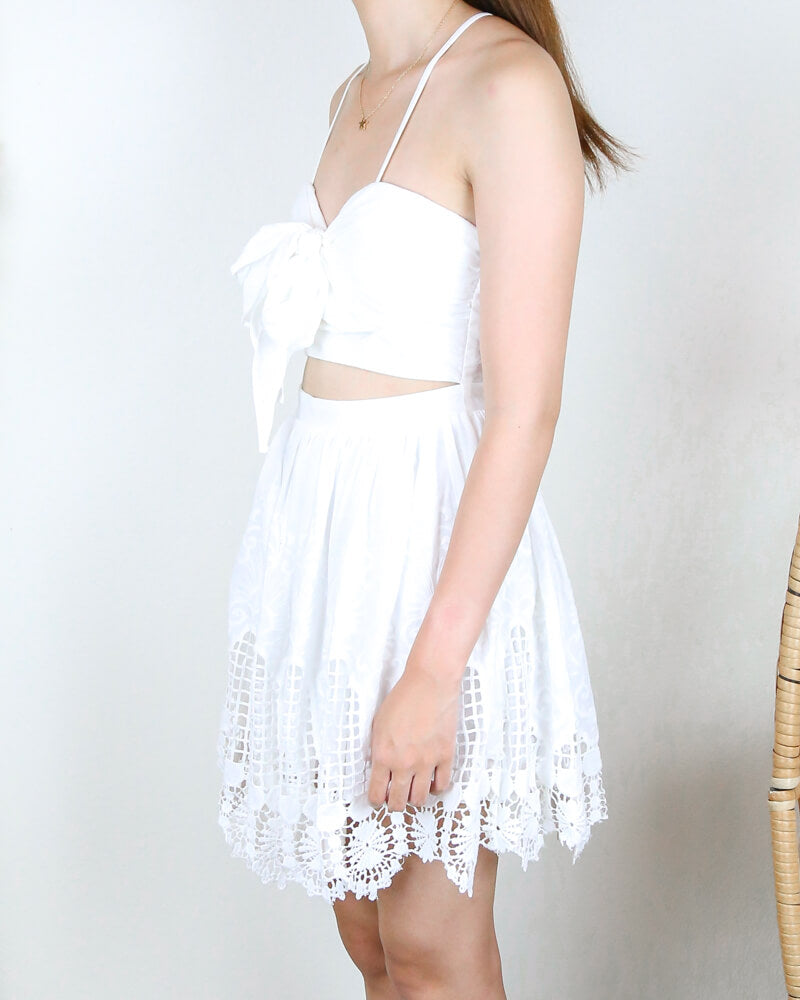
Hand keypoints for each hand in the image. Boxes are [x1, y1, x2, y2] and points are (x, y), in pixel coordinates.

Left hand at [367, 661, 461, 812]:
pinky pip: (441, 785)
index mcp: (383, 755)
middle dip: (394, 804)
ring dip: (414, 798)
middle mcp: (404, 763)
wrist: (429, 683)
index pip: (377, 793)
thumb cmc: (403, 698)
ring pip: (420, 799)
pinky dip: (435, 788)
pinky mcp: (445, 756)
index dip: (376, 800)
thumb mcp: (379, 723)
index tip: (378, 799)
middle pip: (398, 802)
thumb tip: (379, 768)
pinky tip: (431, 782)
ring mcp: (426, 762)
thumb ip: (378, 749)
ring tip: (413, 791)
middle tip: (395, 799)